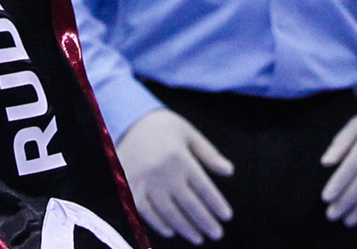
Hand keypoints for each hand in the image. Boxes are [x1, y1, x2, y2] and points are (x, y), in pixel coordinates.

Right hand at [116, 108, 233, 244]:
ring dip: (185, 228)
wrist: (127, 120)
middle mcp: (164, 172)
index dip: (216, 204)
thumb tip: (230, 171)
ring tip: (198, 238)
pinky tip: (171, 231)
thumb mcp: (189, 133)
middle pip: (189, 204)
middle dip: (205, 222)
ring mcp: (146, 181)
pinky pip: (146, 212)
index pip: (204, 188)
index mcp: (180, 158)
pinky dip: (159, 224)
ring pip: (169, 212)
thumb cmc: (164, 127)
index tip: (227, 217)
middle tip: (217, 234)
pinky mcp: (129, 187)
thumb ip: (209, 154)